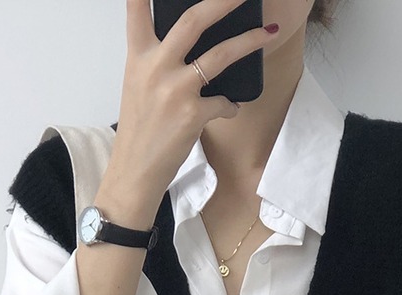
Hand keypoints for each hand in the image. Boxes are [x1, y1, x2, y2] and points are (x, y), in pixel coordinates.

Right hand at [108, 0, 280, 203]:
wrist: (136, 171)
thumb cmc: (141, 129)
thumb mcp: (138, 85)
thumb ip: (158, 59)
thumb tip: (191, 45)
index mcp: (139, 57)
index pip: (137, 10)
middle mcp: (155, 67)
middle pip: (193, 20)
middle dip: (223, 1)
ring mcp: (175, 90)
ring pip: (220, 55)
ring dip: (248, 42)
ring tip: (266, 34)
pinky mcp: (193, 114)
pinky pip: (223, 101)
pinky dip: (230, 105)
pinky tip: (228, 109)